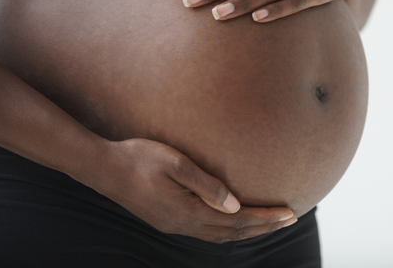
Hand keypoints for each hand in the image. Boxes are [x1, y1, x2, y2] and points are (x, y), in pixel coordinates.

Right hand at [96, 138, 295, 242]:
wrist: (101, 167)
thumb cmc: (138, 157)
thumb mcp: (175, 164)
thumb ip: (207, 185)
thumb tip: (236, 205)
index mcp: (188, 212)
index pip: (238, 221)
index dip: (266, 218)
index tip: (290, 213)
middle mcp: (183, 225)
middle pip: (233, 233)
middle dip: (263, 227)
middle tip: (290, 218)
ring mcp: (173, 225)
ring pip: (219, 235)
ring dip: (247, 230)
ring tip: (269, 222)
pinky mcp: (167, 220)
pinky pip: (206, 232)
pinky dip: (227, 229)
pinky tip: (234, 220)